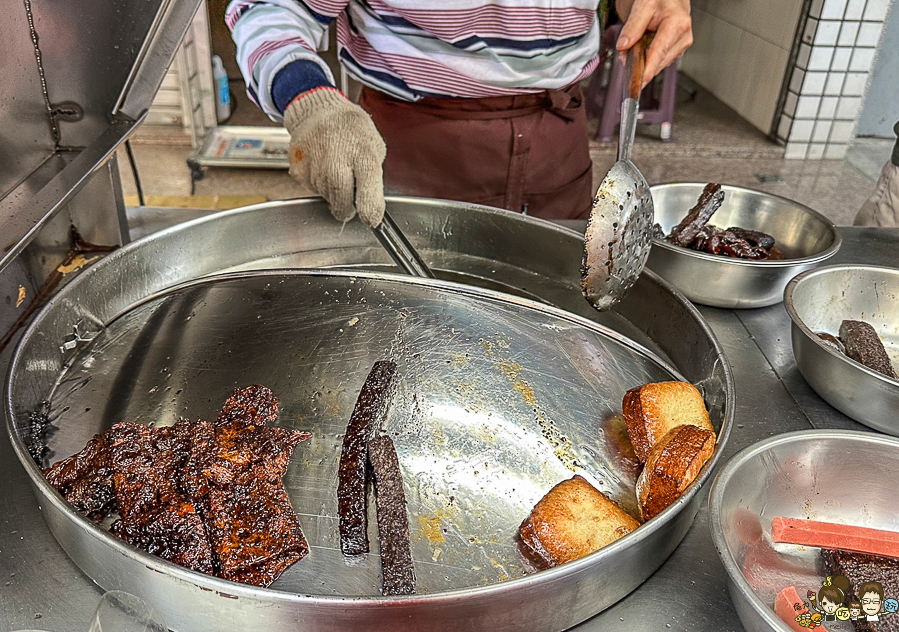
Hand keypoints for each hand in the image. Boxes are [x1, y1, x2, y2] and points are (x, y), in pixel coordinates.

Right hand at [284, 88, 386, 226]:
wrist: (317, 110)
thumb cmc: (350, 129)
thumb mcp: (374, 148)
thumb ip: (374, 178)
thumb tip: (372, 208)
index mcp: (362, 156)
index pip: (367, 195)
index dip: (371, 212)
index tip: (372, 219)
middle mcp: (336, 164)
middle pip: (343, 205)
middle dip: (349, 207)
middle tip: (352, 192)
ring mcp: (315, 169)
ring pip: (328, 199)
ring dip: (334, 193)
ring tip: (336, 167)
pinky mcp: (299, 173)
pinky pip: (314, 190)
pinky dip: (320, 184)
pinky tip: (323, 165)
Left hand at [615, 0, 692, 84]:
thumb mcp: (643, 6)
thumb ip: (632, 27)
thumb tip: (623, 46)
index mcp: (676, 24)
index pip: (659, 53)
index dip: (647, 70)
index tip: (639, 82)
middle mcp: (683, 36)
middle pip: (658, 62)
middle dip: (639, 62)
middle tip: (625, 51)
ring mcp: (682, 44)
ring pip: (658, 64)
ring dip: (644, 60)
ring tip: (636, 44)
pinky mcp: (678, 49)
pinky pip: (661, 61)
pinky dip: (650, 58)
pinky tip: (646, 46)